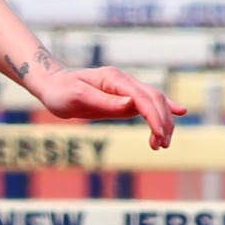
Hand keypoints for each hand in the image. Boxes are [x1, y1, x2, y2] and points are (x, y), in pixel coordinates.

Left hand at [31, 65, 184, 149]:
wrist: (52, 85)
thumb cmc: (61, 91)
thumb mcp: (78, 97)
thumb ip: (104, 101)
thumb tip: (131, 104)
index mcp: (114, 79)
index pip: (142, 97)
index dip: (154, 116)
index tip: (158, 135)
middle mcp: (124, 82)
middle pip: (154, 98)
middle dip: (163, 121)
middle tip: (162, 145)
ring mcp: (126, 90)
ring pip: (154, 102)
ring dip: (163, 121)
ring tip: (162, 144)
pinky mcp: (124, 99)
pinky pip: (147, 106)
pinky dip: (160, 115)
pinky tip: (173, 120)